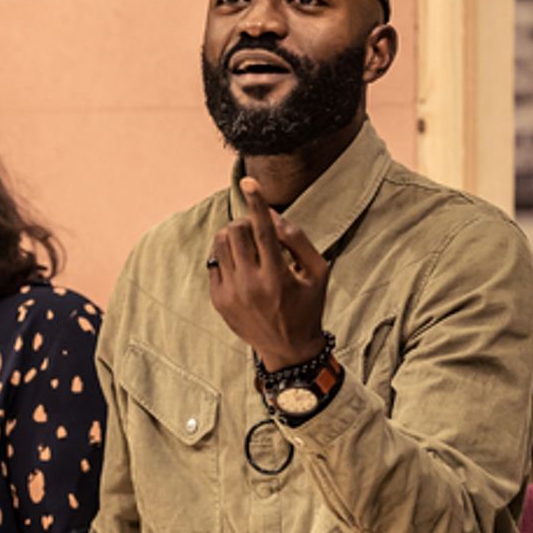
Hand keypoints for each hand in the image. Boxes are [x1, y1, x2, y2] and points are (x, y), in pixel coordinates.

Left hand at [208, 177, 331, 370]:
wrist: (288, 350)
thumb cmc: (308, 306)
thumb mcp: (318, 272)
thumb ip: (298, 239)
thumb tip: (271, 215)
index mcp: (277, 277)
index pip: (263, 231)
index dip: (256, 203)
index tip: (249, 182)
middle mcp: (250, 285)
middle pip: (236, 231)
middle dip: (246, 222)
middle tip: (258, 231)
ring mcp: (231, 294)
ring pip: (220, 243)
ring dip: (234, 235)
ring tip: (249, 247)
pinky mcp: (218, 300)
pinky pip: (214, 262)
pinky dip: (227, 256)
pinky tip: (242, 267)